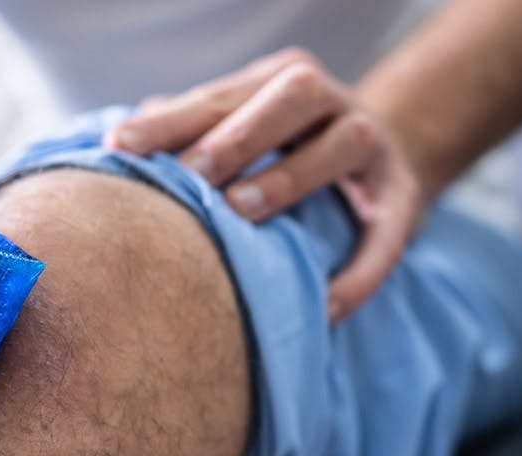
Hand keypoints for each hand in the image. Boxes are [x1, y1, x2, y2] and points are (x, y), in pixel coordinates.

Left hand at [104, 48, 422, 320]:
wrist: (374, 168)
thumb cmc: (279, 154)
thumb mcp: (236, 134)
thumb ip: (186, 136)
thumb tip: (118, 148)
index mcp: (277, 83)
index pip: (221, 94)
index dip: (172, 120)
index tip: (121, 148)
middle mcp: (331, 104)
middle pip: (294, 94)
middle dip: (240, 134)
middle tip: (193, 175)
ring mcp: (374, 151)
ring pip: (346, 142)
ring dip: (291, 175)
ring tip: (242, 211)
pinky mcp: (403, 202)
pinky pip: (387, 236)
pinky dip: (358, 273)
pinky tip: (322, 307)